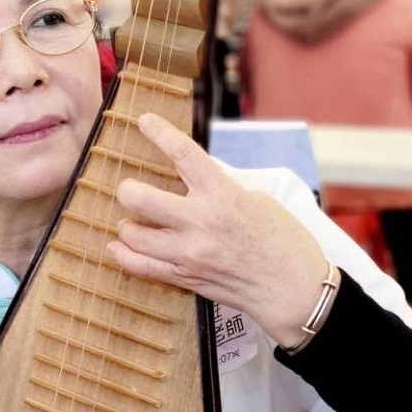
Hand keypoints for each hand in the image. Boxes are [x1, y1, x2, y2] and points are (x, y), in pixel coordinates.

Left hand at [106, 112, 328, 345]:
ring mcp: (189, 253)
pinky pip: (141, 267)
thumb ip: (222, 188)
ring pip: (134, 234)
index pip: (183, 154)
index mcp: (222, 195)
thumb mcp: (259, 201)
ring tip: (131, 221)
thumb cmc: (285, 243)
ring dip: (127, 224)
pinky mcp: (186, 278)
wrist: (293, 290)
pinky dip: (124, 255)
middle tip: (130, 189)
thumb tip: (198, 180)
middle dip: (127, 189)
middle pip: (140, 198)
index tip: (144, 120)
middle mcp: (200, 222)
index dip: (159, 132)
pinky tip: (118, 246)